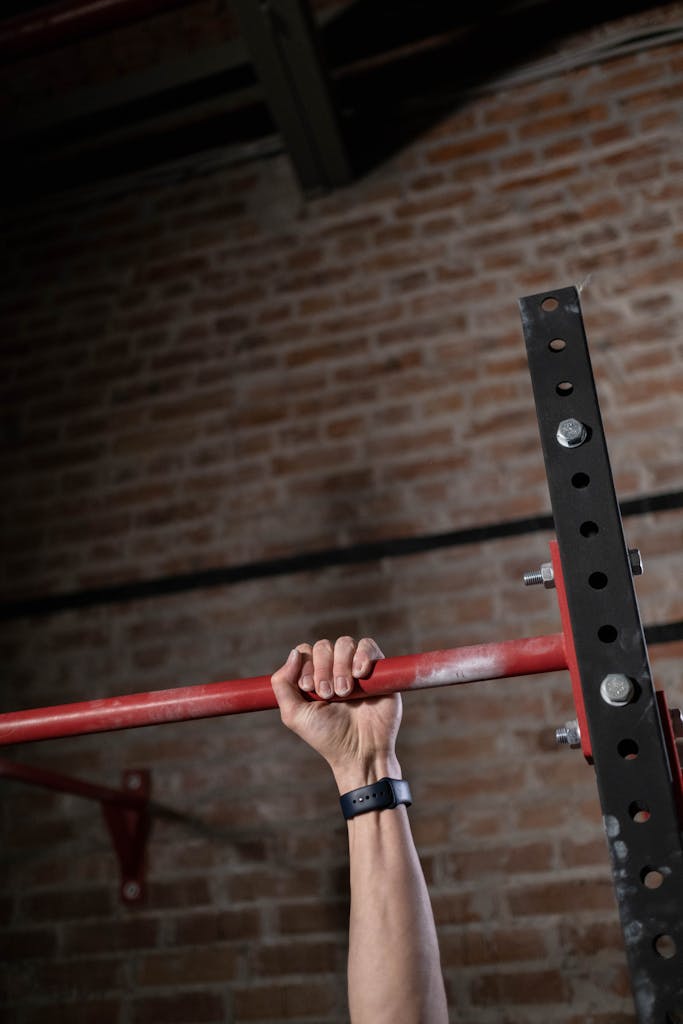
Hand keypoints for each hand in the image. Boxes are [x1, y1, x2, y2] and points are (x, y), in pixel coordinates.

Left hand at [271, 636, 401, 790]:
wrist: (360, 751)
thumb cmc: (327, 736)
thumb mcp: (294, 714)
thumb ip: (282, 684)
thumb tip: (294, 653)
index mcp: (314, 677)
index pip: (305, 652)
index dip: (305, 666)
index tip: (309, 689)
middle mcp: (334, 669)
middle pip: (323, 646)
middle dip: (323, 669)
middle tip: (328, 695)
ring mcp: (356, 668)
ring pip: (344, 643)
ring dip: (341, 666)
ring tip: (345, 692)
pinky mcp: (378, 669)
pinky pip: (368, 645)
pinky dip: (362, 655)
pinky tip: (360, 674)